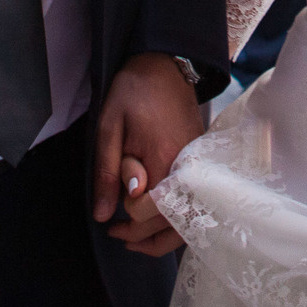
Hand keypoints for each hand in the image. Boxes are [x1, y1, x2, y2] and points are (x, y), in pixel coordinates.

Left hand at [94, 53, 202, 255]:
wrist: (164, 65)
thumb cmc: (133, 92)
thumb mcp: (109, 128)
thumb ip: (108, 172)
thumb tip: (105, 215)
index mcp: (165, 157)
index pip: (149, 210)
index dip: (129, 218)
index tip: (111, 215)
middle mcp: (189, 167)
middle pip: (172, 221)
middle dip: (141, 235)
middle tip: (115, 232)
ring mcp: (199, 167)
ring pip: (189, 219)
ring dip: (162, 237)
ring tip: (134, 240)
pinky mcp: (201, 165)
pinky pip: (193, 205)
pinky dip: (176, 221)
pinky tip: (156, 223)